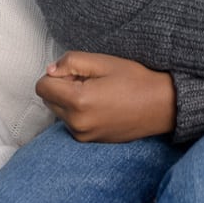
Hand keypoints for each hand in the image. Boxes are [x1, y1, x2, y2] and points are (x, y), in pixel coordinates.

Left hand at [36, 51, 175, 141]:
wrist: (161, 106)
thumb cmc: (135, 80)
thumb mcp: (103, 62)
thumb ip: (71, 62)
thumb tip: (51, 70)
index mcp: (78, 101)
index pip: (42, 87)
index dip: (56, 74)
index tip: (76, 72)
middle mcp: (76, 123)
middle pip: (48, 100)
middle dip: (61, 87)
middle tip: (89, 81)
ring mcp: (82, 135)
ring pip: (59, 112)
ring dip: (69, 100)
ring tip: (98, 93)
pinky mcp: (89, 141)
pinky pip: (71, 123)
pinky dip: (78, 113)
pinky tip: (101, 105)